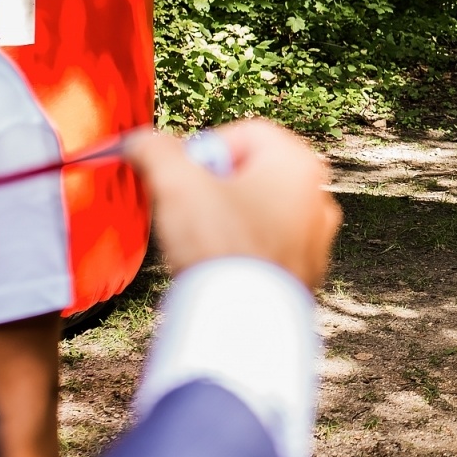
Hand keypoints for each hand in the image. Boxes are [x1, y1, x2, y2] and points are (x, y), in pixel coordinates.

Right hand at [123, 119, 340, 288]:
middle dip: (214, 186)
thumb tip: (138, 140)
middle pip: (253, 172)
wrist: (246, 323)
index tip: (186, 180)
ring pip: (260, 210)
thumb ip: (156, 151)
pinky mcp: (308, 271)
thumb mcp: (177, 184)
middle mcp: (318, 195)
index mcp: (299, 163)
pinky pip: (268, 245)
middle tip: (188, 210)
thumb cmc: (219, 244)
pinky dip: (244, 249)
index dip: (205, 151)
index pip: (244, 133)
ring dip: (227, 219)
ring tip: (203, 243)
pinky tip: (222, 267)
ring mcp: (317, 236)